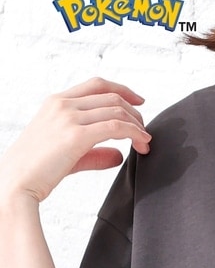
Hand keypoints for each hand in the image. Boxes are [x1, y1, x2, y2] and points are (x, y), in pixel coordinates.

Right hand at [0, 76, 151, 205]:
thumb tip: (119, 156)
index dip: (122, 90)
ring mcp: (69, 117)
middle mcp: (62, 104)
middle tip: (145, 131)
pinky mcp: (76, 135)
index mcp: (56, 102)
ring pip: (116, 110)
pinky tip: (141, 143)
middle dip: (134, 113)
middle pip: (111, 96)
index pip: (96, 85)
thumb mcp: (68, 154)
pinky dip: (134, 133)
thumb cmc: (37, 170)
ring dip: (137, 125)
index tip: (139, 101)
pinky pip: (116, 127)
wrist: (17, 181)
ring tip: (145, 142)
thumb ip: (94, 153)